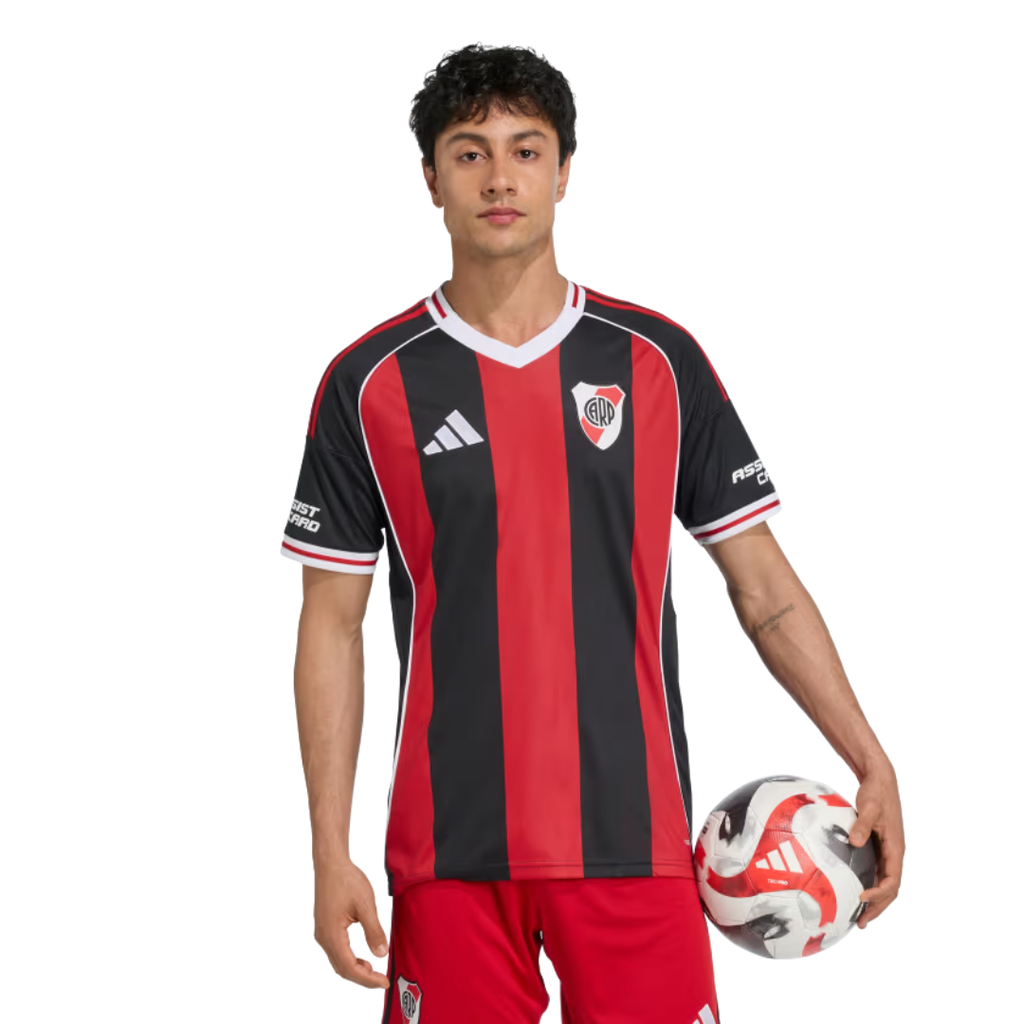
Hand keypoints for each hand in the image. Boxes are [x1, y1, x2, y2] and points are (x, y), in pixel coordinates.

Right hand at [313, 858, 389, 988]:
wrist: (331, 863)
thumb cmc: (347, 880)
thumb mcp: (366, 905)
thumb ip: (374, 931)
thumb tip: (381, 954)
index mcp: (332, 935)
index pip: (350, 967)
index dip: (367, 979)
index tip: (384, 981)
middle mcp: (323, 937)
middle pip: (342, 968)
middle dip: (362, 978)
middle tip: (381, 980)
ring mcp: (322, 932)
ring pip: (338, 961)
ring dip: (355, 969)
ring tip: (373, 971)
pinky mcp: (324, 927)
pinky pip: (336, 951)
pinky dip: (349, 959)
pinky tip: (362, 956)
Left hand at [849, 763, 903, 927]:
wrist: (880, 779)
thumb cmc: (875, 792)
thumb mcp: (868, 807)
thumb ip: (862, 825)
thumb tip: (855, 842)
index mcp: (896, 848)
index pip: (893, 881)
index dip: (879, 895)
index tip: (861, 900)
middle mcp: (895, 853)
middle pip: (891, 889)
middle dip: (878, 907)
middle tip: (861, 923)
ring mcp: (888, 851)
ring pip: (885, 883)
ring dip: (875, 900)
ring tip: (859, 915)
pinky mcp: (880, 846)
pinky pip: (878, 871)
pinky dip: (870, 885)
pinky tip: (855, 890)